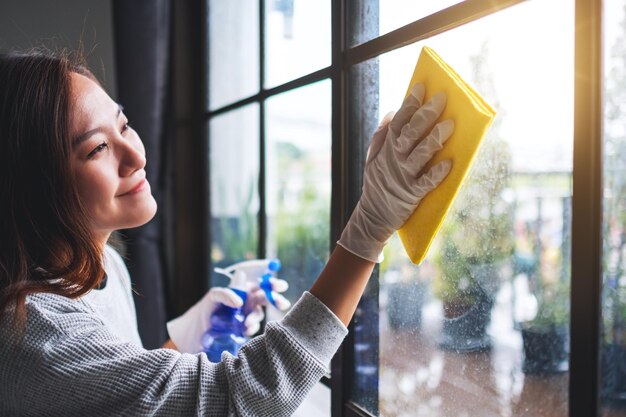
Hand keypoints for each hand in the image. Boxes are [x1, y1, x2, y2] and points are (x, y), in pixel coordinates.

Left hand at [166, 278, 289, 353]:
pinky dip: (251, 329)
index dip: (272, 284)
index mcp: (242, 290)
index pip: (260, 284)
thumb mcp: (213, 297)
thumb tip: (240, 301)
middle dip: (276, 300)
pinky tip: (244, 331)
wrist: (195, 334)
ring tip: (246, 324)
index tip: (280, 286)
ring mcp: (247, 317)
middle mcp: (247, 302)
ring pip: (259, 314)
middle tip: (282, 303)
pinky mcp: (244, 331)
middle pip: (266, 298)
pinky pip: (253, 328)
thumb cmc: (204, 310)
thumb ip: (226, 294)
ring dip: (256, 318)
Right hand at [337, 83, 452, 262]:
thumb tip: (393, 111)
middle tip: (442, 99)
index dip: (410, 104)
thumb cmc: (378, 184)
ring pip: (420, 154)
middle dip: (426, 115)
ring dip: (434, 139)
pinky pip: (426, 183)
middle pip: (410, 133)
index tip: (422, 87)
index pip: (399, 121)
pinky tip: (449, 164)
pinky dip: (436, 174)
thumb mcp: (373, 158)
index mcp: (386, 148)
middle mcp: (395, 159)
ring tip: (449, 125)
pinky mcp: (412, 195)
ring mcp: (403, 176)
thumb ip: (381, 135)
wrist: (373, 216)